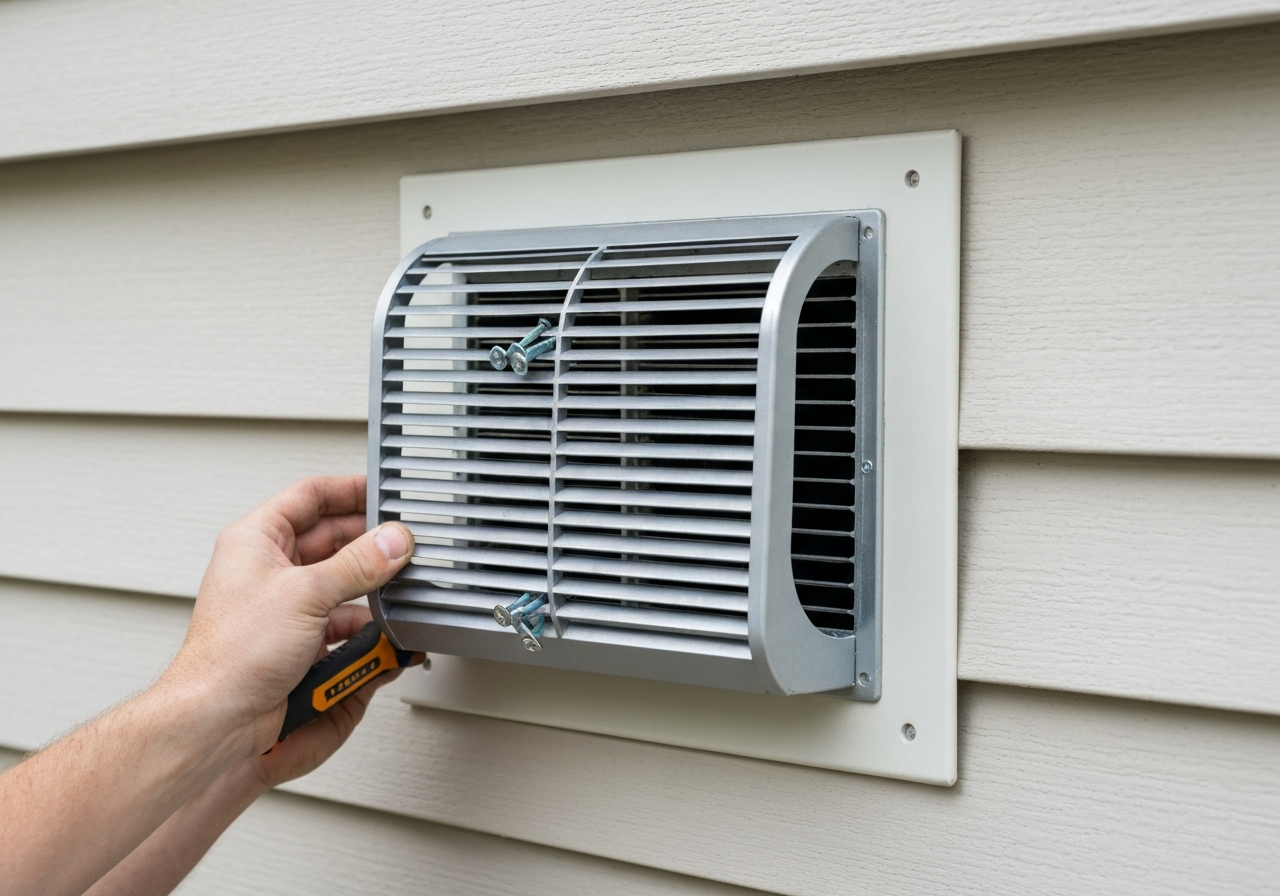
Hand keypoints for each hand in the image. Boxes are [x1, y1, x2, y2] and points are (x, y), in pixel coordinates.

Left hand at [162, 475, 414, 759]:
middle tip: (404, 547)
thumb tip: (393, 541)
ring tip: (397, 593)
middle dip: (369, 545)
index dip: (349, 490)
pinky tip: (383, 636)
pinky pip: (341, 622)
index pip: (310, 496)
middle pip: (332, 540)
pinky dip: (365, 627)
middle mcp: (269, 570)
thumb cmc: (231, 655)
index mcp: (256, 540)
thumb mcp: (305, 595)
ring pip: (341, 583)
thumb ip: (357, 564)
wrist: (218, 720)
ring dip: (370, 590)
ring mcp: (285, 607)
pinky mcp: (298, 640)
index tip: (384, 492)